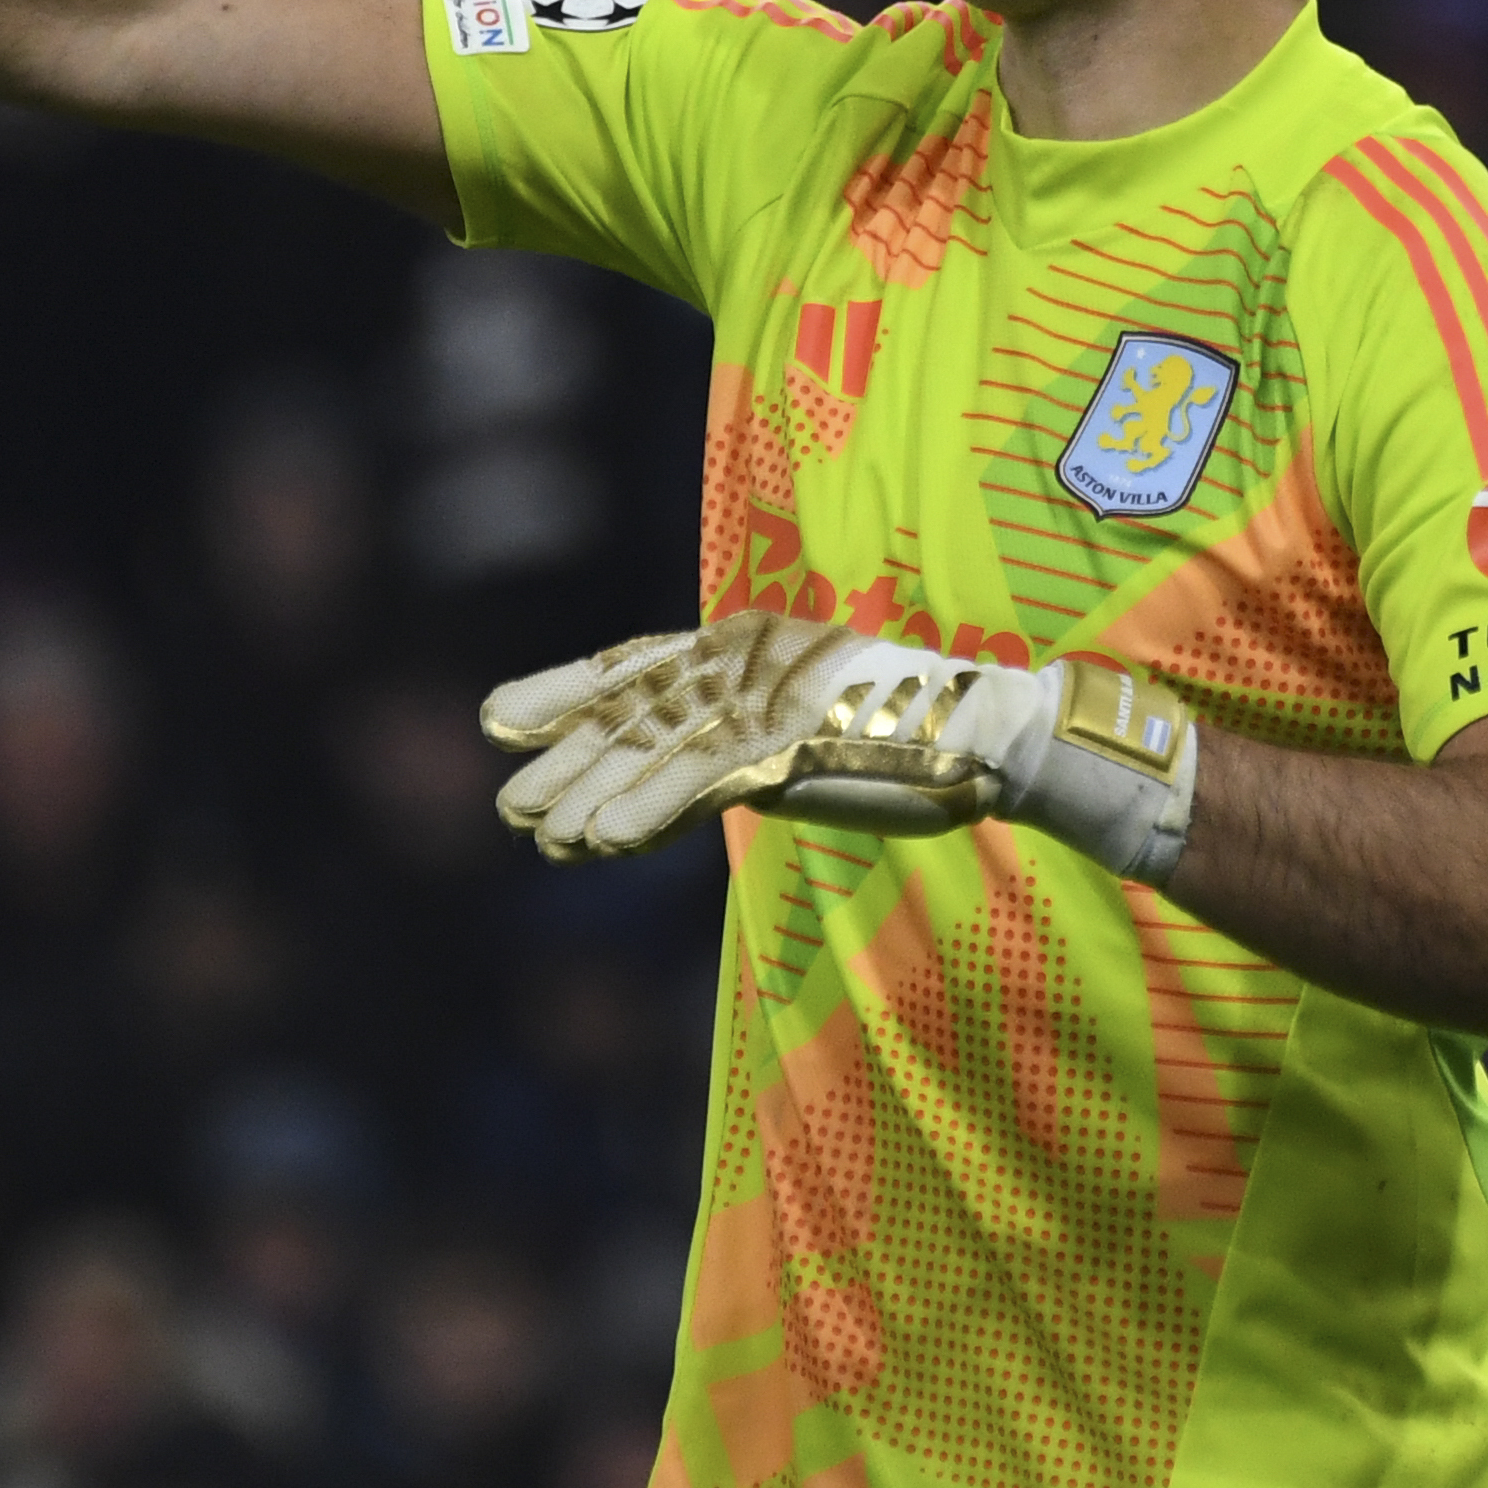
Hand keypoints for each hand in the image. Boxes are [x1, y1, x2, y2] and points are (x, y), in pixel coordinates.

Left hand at [480, 609, 1197, 879]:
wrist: (991, 739)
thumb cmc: (898, 739)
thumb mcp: (794, 741)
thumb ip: (725, 755)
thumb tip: (652, 797)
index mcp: (748, 645)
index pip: (636, 664)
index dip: (564, 690)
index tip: (496, 717)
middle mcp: (749, 660)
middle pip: (636, 709)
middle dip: (568, 755)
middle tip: (508, 800)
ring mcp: (770, 699)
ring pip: (658, 745)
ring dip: (592, 790)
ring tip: (535, 828)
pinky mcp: (793, 741)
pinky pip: (704, 779)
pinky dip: (649, 808)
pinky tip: (602, 842)